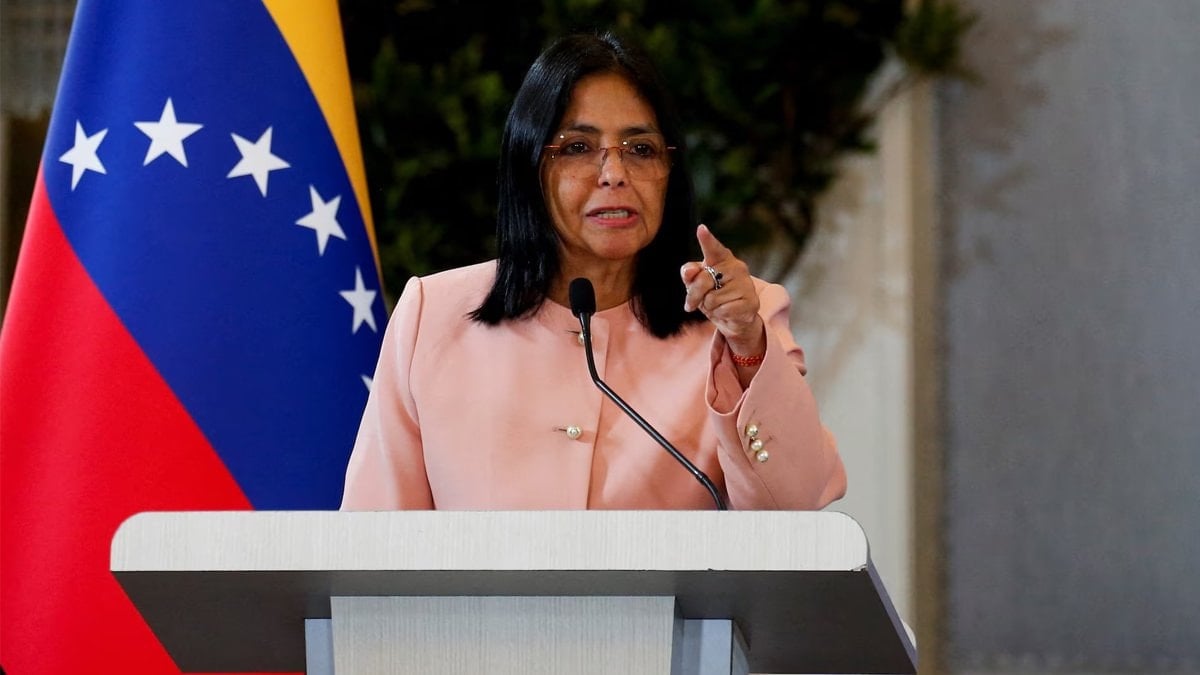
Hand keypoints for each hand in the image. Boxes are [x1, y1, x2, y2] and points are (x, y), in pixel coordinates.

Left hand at [680, 224, 765, 358]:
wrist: (734, 318)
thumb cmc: (713, 295)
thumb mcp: (696, 284)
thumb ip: (690, 274)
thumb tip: (690, 271)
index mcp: (722, 259)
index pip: (713, 248)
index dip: (707, 240)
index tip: (701, 229)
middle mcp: (737, 267)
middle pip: (703, 281)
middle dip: (694, 296)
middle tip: (693, 304)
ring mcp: (746, 283)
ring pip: (712, 299)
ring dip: (710, 307)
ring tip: (718, 305)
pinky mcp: (751, 301)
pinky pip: (723, 310)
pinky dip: (720, 315)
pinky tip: (727, 312)